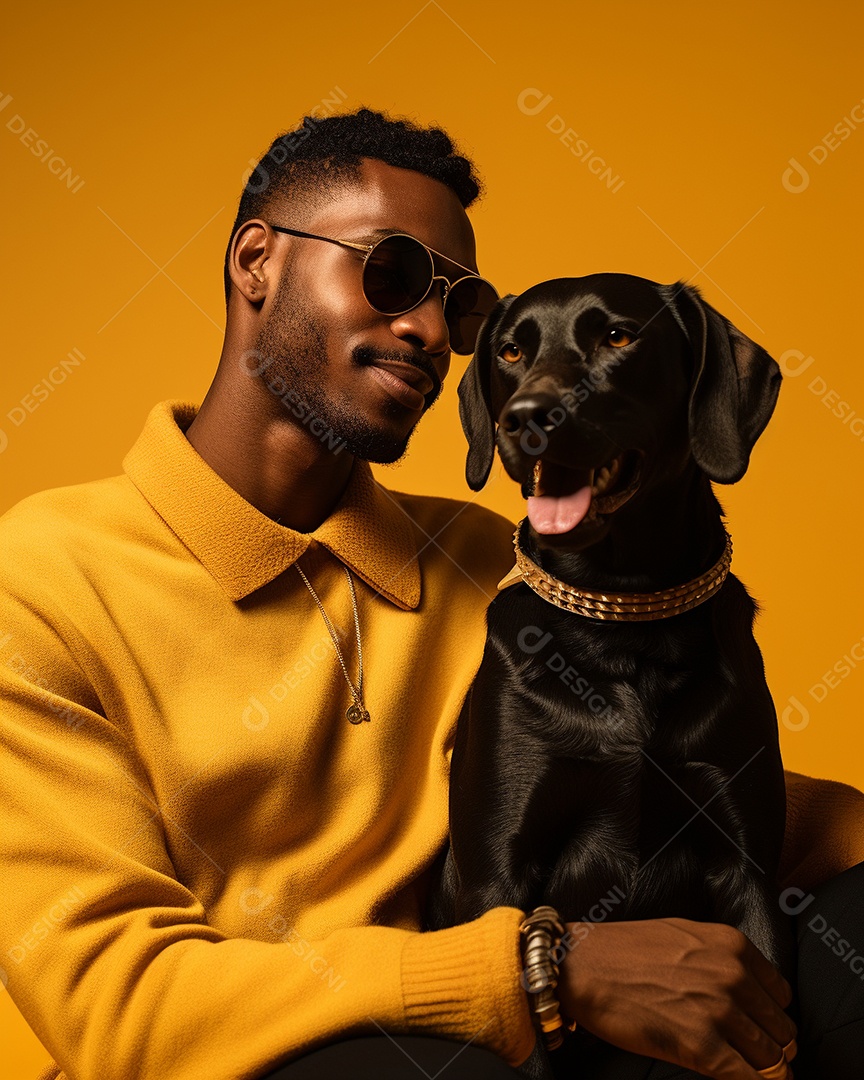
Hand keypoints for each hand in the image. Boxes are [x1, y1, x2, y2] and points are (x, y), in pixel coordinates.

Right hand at [557, 918, 796, 1078]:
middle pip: (781, 1028)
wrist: (583, 965)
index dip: (770, 1014)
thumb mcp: (684, 934)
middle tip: (752, 1054)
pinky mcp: (702, 1047)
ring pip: (772, 1057)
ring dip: (763, 1069)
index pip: (781, 993)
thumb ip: (721, 956)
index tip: (758, 1025)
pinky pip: (749, 1079)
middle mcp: (733, 976)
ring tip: (746, 1071)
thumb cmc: (625, 949)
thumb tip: (746, 987)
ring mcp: (719, 1012)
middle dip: (770, 1044)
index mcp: (732, 946)